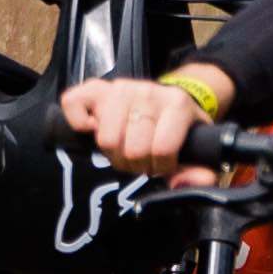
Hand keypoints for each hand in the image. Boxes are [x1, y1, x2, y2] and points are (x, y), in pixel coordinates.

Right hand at [59, 72, 203, 172]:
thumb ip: (198, 173)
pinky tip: (95, 130)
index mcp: (177, 104)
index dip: (159, 167)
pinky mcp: (98, 88)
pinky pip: (74, 103)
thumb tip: (181, 186)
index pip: (161, 149)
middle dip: (136, 163)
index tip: (162, 164)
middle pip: (131, 149)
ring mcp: (121, 88)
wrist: (169, 101)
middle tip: (142, 158)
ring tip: (125, 148)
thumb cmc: (179, 130)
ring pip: (105, 138)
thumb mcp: (198, 151)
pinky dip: (79, 122)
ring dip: (113, 153)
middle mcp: (148, 91)